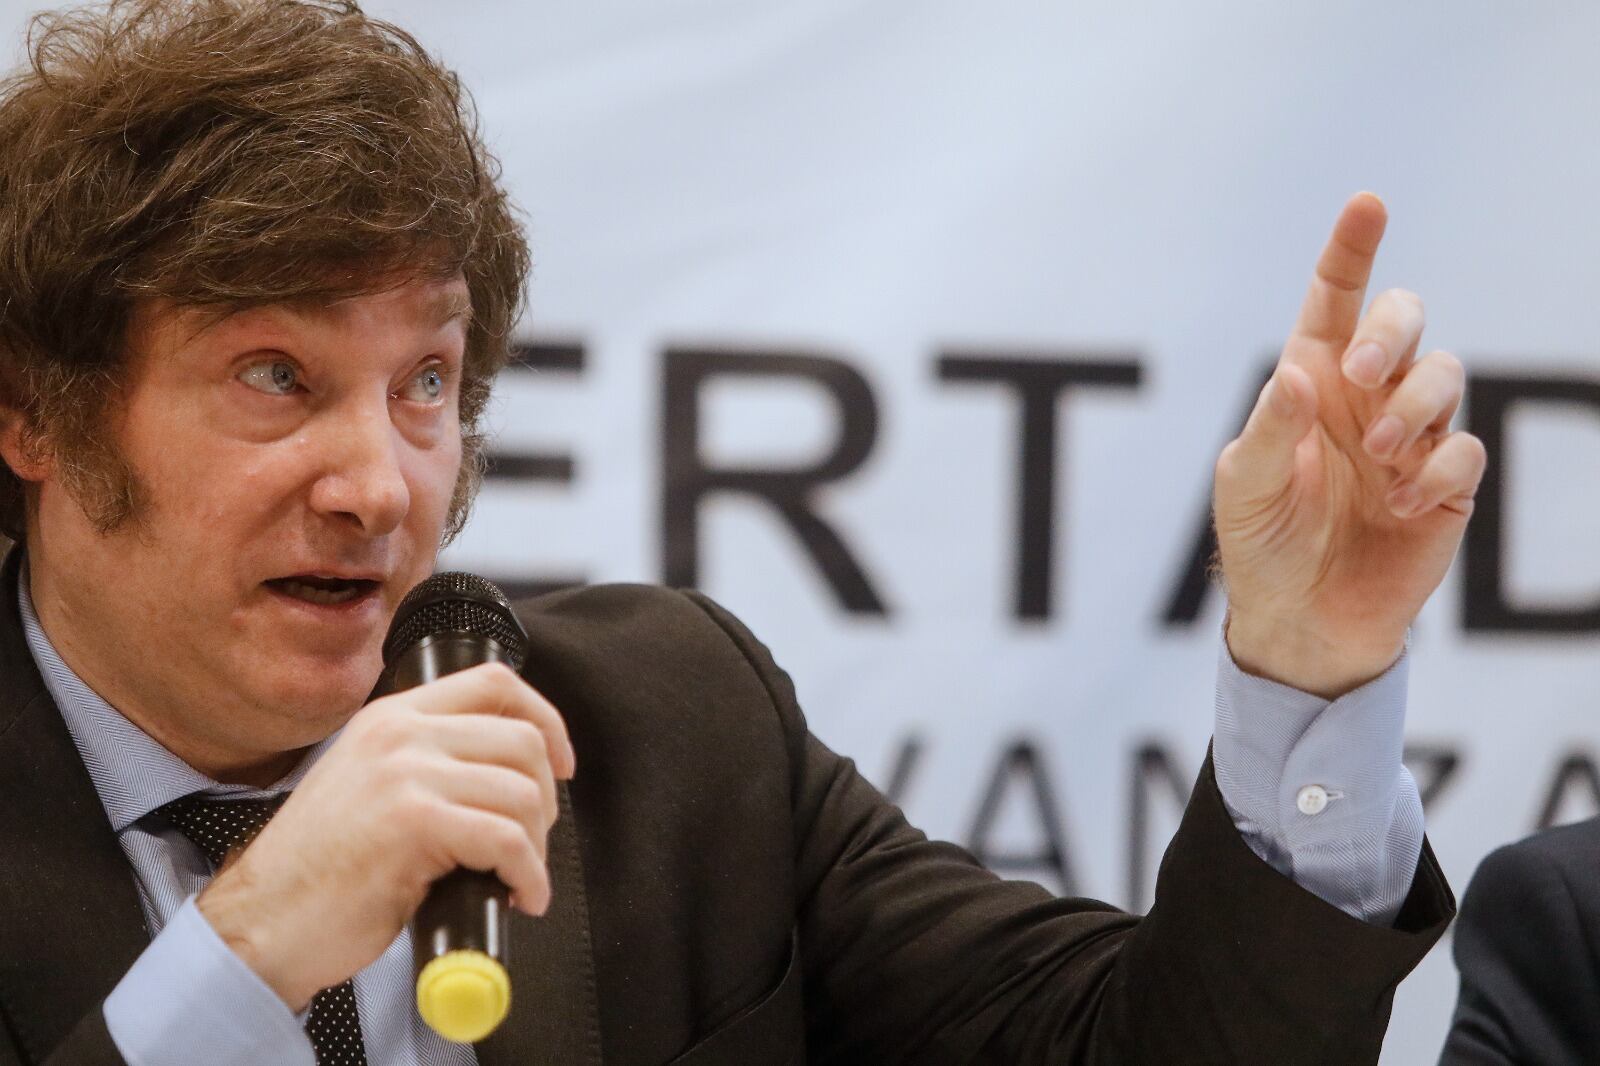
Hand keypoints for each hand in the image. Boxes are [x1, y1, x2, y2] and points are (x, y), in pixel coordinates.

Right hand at [195, 662, 575, 1011]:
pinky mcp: (414, 821)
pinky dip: (529, 875)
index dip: (545, 720)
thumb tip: (509, 774)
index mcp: (392, 717)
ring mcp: (406, 773)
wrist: (261, 922)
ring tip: (516, 876)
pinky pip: (508, 840)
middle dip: (544, 799)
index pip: (494, 683)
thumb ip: (429, 764)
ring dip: (536, 846)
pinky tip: (519, 897)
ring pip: (522, 793)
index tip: (559, 764)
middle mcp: (400, 732)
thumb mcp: (372, 787)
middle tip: (528, 842)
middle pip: (523, 740)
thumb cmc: (320, 872)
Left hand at [1214, 193, 1485, 697]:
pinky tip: (1400, 503)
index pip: (1333, 301)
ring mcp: (1410, 437)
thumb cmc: (1262, 541)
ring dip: (1414, 405)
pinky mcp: (1445, 484)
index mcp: (1310, 381)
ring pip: (1445, 374)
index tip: (1368, 204)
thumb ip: (1269, 429)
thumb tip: (1297, 375)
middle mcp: (1365, 397)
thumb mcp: (1244, 485)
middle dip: (1392, 331)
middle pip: (1404, 319)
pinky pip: (1465, 450)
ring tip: (1378, 454)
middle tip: (1363, 375)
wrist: (1301, 619)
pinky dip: (1436, 469)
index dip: (1351, 251)